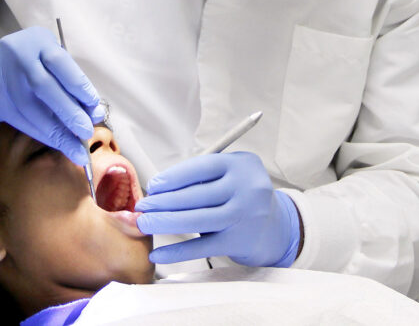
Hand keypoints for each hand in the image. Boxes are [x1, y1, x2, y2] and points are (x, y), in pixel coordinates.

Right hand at [0, 26, 102, 165]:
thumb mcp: (51, 61)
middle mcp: (19, 57)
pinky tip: (57, 143)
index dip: (78, 85)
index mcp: (38, 41)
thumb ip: (72, 83)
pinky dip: (42, 134)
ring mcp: (4, 78)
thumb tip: (94, 112)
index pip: (60, 62)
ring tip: (75, 149)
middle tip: (86, 131)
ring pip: (30, 109)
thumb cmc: (32, 64)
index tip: (94, 106)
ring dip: (55, 132)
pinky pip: (20, 121)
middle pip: (43, 87)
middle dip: (68, 112)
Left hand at [135, 151, 300, 266]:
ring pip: (196, 219)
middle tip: (142, 207)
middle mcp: (246, 188)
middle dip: (163, 201)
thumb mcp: (232, 176)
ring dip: (165, 222)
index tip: (153, 185)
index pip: (201, 167)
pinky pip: (202, 247)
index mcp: (242, 165)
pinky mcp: (239, 241)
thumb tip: (159, 188)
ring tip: (144, 224)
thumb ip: (204, 177)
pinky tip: (159, 253)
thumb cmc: (243, 198)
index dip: (173, 177)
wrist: (276, 229)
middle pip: (196, 195)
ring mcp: (244, 216)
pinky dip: (177, 251)